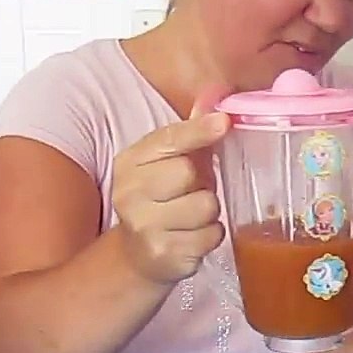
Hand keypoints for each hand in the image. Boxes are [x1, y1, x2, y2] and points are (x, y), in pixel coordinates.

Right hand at [111, 88, 232, 284]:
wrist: (138, 255)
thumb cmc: (160, 201)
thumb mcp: (166, 164)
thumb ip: (189, 134)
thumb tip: (214, 97)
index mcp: (130, 163)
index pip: (167, 140)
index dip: (198, 130)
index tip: (223, 123)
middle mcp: (129, 193)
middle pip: (189, 172)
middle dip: (202, 182)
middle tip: (192, 191)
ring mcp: (144, 226)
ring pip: (206, 206)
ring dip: (209, 211)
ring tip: (193, 216)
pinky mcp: (165, 253)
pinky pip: (212, 235)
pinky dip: (211, 236)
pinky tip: (193, 236)